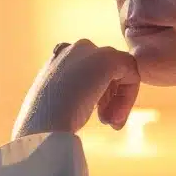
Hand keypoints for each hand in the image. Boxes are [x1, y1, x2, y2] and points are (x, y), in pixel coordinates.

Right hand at [12, 40, 140, 138]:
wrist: (43, 126)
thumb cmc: (44, 123)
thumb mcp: (52, 102)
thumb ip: (68, 93)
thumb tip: (84, 99)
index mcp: (58, 57)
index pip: (90, 69)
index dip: (99, 94)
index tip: (97, 117)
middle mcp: (74, 48)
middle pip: (108, 69)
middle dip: (110, 96)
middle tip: (106, 122)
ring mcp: (91, 51)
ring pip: (122, 71)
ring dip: (120, 100)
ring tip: (111, 123)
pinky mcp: (109, 60)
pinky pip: (132, 74)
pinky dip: (128, 98)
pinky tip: (115, 118)